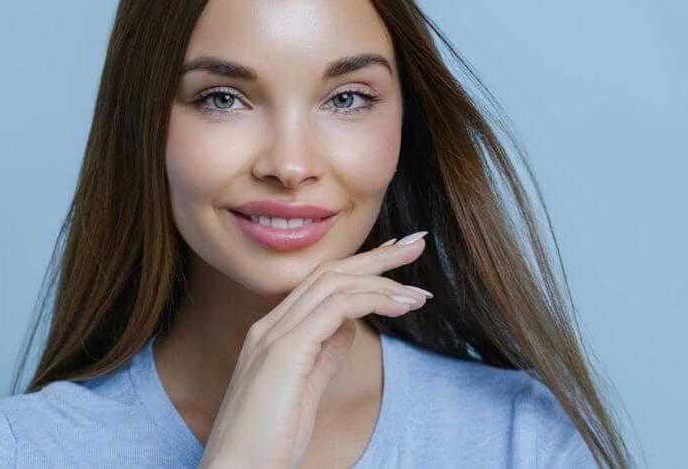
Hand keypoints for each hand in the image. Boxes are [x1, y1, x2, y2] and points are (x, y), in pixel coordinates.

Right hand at [197, 231, 432, 467]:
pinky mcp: (284, 352)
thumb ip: (323, 354)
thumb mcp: (304, 391)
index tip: (396, 262)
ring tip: (419, 293)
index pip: (319, 284)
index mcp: (272, 334)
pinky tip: (400, 305)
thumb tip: (349, 327)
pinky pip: (334, 308)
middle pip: (327, 273)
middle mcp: (269, 327)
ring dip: (382, 280)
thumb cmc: (268, 441)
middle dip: (376, 258)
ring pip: (332, 283)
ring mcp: (273, 336)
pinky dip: (372, 299)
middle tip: (416, 246)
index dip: (360, 268)